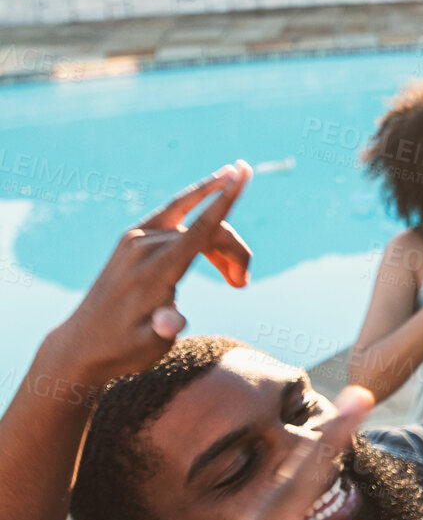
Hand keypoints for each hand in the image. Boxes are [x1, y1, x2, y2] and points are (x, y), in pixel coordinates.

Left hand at [47, 162, 251, 386]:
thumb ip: (163, 331)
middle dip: (234, 252)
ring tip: (234, 281)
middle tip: (241, 285)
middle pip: (206, 230)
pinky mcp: (133, 238)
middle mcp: (143, 246)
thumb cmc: (122, 349)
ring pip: (194, 227)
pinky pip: (176, 217)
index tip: (243, 170)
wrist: (82, 344)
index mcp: (153, 270)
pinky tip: (213, 213)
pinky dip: (201, 222)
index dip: (225, 199)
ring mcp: (135, 238)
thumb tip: (172, 322)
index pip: (199, 227)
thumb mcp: (147, 348)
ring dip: (220, 248)